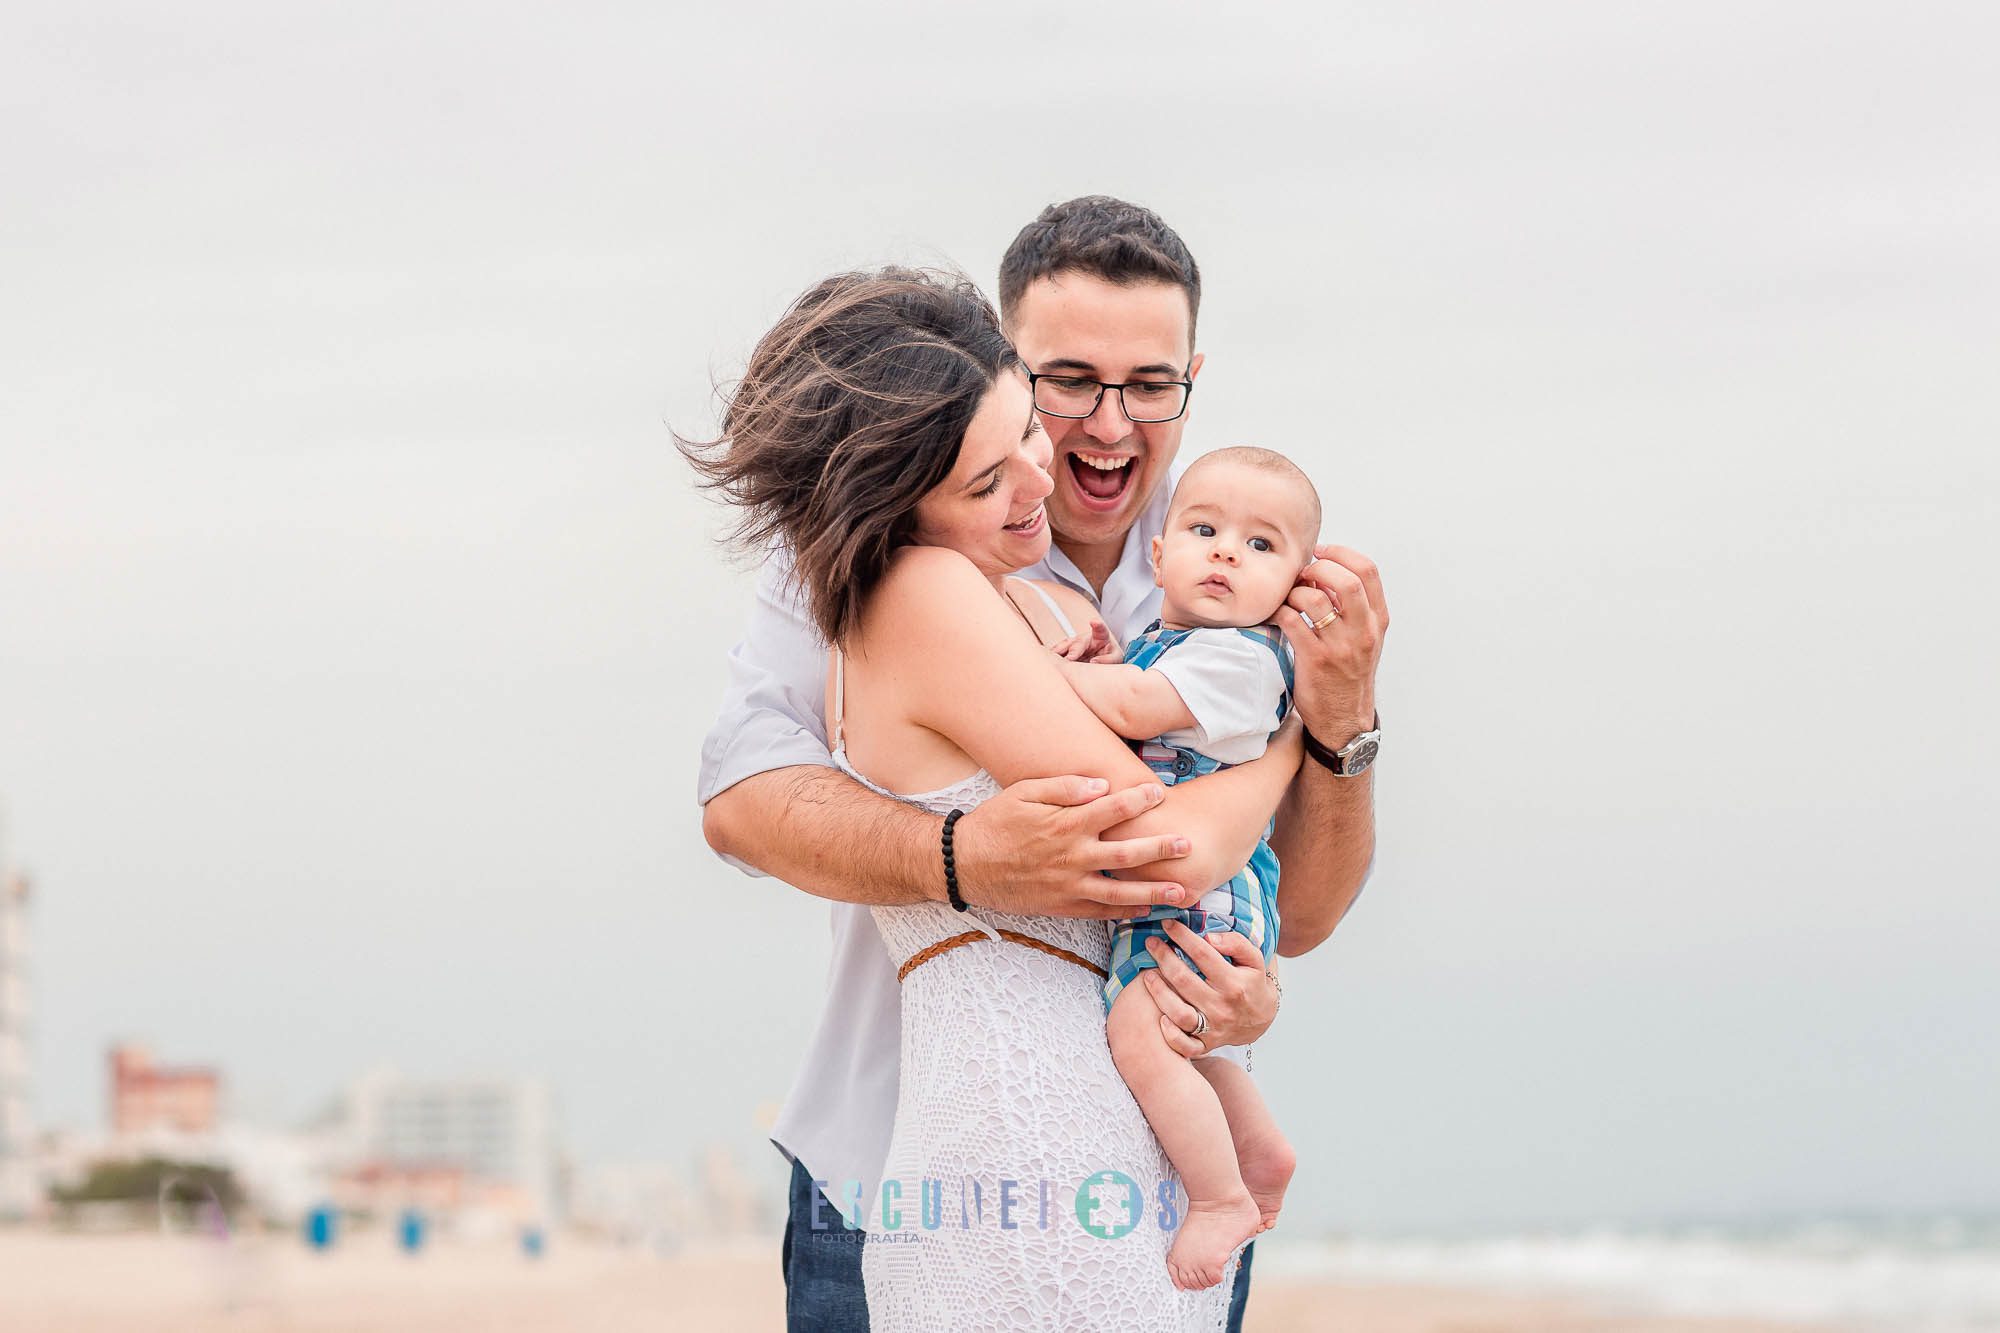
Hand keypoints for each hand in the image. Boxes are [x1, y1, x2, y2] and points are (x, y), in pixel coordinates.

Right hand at [953, 776, 1191, 918]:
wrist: (963, 864)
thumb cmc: (994, 823)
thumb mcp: (1023, 792)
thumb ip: (1064, 787)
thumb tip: (1101, 785)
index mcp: (1066, 824)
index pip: (1113, 809)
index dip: (1140, 800)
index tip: (1162, 792)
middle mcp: (1073, 857)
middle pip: (1128, 854)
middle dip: (1161, 849)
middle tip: (1188, 845)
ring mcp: (1068, 885)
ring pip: (1120, 892)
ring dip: (1154, 892)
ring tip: (1182, 893)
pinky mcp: (1061, 906)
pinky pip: (1099, 912)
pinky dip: (1125, 913)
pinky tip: (1146, 911)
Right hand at [1049, 619, 1120, 663]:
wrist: (1103, 658)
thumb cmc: (1110, 655)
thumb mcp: (1116, 658)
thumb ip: (1108, 659)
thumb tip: (1094, 661)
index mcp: (1100, 636)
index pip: (1100, 629)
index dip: (1097, 625)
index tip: (1094, 621)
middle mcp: (1085, 638)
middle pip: (1078, 641)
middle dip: (1073, 650)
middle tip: (1070, 659)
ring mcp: (1073, 644)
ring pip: (1064, 646)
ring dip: (1058, 653)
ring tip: (1053, 660)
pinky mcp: (1066, 652)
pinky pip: (1057, 654)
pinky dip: (1052, 658)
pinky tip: (1047, 661)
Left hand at [1140, 921, 1277, 1055]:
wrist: (1262, 1021)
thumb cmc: (1252, 985)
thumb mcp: (1255, 960)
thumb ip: (1236, 943)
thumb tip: (1209, 936)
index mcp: (1234, 984)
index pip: (1203, 955)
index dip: (1182, 937)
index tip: (1168, 924)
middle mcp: (1222, 1008)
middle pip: (1184, 981)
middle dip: (1163, 958)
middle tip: (1151, 943)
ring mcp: (1213, 1029)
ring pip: (1179, 1014)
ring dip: (1159, 993)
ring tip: (1148, 975)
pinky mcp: (1205, 1045)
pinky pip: (1185, 1046)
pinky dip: (1171, 1035)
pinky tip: (1160, 1018)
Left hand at [1279, 544, 1387, 742]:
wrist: (1343, 718)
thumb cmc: (1348, 673)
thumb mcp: (1363, 637)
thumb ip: (1351, 606)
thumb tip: (1324, 569)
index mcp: (1377, 620)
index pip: (1367, 571)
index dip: (1340, 553)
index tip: (1321, 552)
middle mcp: (1363, 631)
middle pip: (1346, 580)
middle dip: (1319, 567)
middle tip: (1303, 574)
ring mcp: (1340, 646)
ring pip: (1315, 598)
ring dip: (1295, 591)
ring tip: (1289, 597)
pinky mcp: (1315, 659)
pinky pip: (1292, 621)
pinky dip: (1280, 611)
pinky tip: (1277, 614)